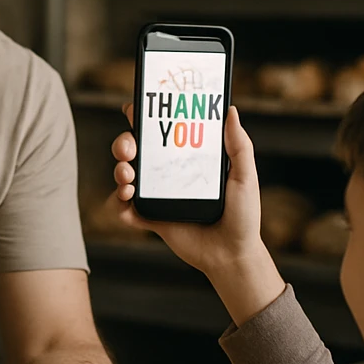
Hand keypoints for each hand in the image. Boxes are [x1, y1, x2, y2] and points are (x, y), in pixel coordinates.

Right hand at [110, 104, 284, 326]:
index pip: (160, 129)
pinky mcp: (150, 219)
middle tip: (129, 149)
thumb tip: (231, 110)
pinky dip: (117, 204)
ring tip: (128, 177)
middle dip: (123, 143)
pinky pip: (125, 209)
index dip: (143, 116)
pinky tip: (125, 201)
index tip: (136, 108)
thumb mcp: (245, 176)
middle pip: (135, 149)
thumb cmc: (243, 215)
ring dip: (119, 171)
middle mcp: (168, 173)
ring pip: (125, 175)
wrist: (232, 255)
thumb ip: (239, 145)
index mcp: (187, 157)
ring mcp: (156, 195)